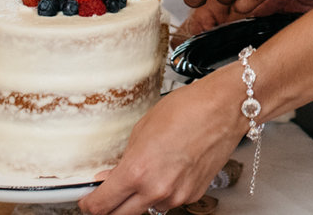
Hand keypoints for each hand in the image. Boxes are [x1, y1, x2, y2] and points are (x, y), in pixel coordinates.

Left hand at [78, 73, 243, 213]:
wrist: (224, 109)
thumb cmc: (187, 110)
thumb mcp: (141, 131)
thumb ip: (123, 161)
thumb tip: (110, 178)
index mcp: (137, 172)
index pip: (101, 206)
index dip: (89, 204)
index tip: (88, 200)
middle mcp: (156, 190)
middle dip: (110, 207)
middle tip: (107, 195)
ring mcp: (177, 196)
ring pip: (147, 210)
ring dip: (139, 200)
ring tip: (146, 176)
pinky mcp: (194, 195)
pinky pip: (169, 202)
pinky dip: (164, 192)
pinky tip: (168, 171)